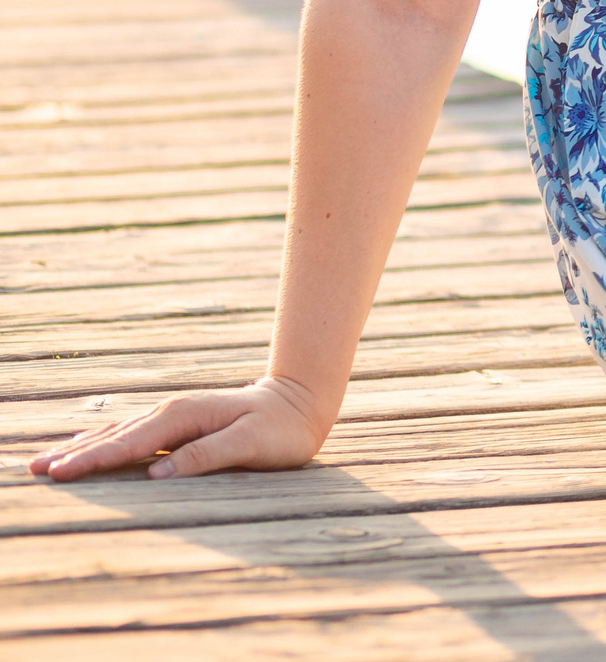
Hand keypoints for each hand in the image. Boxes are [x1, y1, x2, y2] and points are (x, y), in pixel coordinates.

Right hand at [28, 377, 329, 482]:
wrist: (300, 402)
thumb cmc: (281, 430)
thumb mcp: (253, 444)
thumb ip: (209, 455)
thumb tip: (160, 470)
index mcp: (185, 417)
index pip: (131, 443)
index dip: (95, 460)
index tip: (61, 472)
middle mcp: (172, 412)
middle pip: (114, 436)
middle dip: (74, 454)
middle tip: (35, 469)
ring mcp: (172, 416)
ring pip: (116, 433)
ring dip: (81, 447)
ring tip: (44, 460)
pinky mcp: (176, 424)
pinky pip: (129, 433)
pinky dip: (101, 441)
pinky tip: (82, 446)